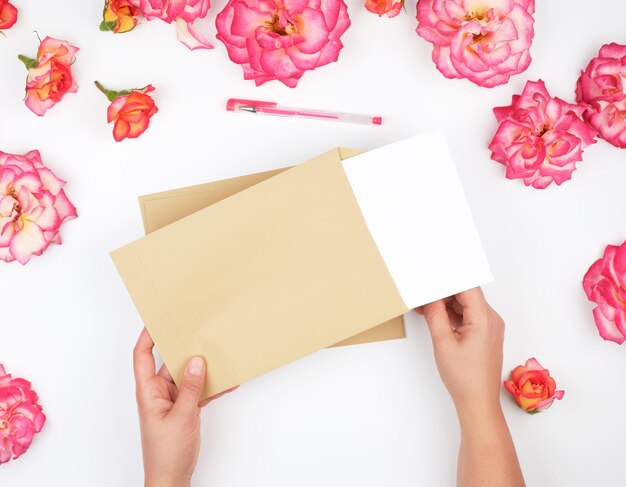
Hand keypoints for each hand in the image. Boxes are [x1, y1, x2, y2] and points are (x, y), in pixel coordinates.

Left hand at [133, 328, 214, 486]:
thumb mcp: (182, 416)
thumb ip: (190, 387)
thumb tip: (195, 360)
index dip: (147, 335)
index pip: (142, 355)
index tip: (159, 318)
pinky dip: (211, 387)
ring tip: (217, 352)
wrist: (171, 479)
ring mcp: (172, 401)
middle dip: (183, 347)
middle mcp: (158, 393)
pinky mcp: (184, 410)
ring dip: (201, 368)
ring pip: (186, 376)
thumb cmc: (167, 453)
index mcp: (148, 391)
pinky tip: (228, 381)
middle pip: (168, 362)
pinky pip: (197, 391)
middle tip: (197, 330)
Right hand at [419, 288, 524, 486]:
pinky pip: (467, 315)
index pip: (467, 286)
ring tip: (424, 308)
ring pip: (465, 304)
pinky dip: (451, 314)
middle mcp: (491, 319)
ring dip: (445, 304)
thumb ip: (435, 314)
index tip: (431, 275)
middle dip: (443, 292)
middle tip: (422, 293)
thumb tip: (429, 296)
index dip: (448, 278)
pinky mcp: (484, 333)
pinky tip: (435, 317)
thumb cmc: (464, 378)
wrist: (477, 402)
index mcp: (484, 318)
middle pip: (466, 293)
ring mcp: (489, 326)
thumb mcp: (442, 342)